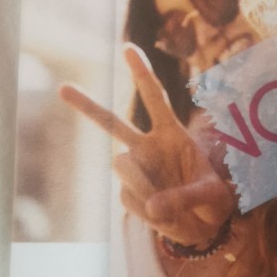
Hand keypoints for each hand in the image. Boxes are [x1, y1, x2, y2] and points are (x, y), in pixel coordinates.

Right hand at [59, 44, 235, 246]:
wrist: (204, 228)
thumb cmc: (214, 202)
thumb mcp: (211, 195)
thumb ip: (186, 197)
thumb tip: (153, 206)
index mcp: (173, 134)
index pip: (155, 99)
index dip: (142, 73)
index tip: (127, 48)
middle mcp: (148, 147)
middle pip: (112, 123)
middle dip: (87, 105)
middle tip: (61, 88)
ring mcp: (136, 170)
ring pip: (122, 166)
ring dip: (143, 184)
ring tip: (167, 206)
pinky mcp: (129, 194)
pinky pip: (128, 198)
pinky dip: (146, 210)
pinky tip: (163, 216)